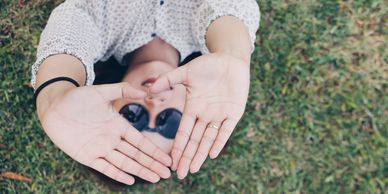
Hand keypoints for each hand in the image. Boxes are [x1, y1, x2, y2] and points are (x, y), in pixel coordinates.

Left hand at [37, 82, 171, 184]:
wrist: (54, 107)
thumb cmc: (77, 97)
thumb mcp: (102, 91)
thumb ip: (123, 90)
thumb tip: (145, 91)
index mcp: (118, 126)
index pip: (140, 141)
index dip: (154, 151)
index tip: (167, 158)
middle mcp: (112, 139)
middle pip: (137, 155)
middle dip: (152, 164)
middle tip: (167, 173)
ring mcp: (100, 149)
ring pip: (125, 162)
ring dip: (140, 170)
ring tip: (155, 178)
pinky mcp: (87, 156)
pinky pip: (105, 167)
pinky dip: (117, 174)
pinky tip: (130, 179)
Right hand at [149, 52, 249, 178]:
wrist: (229, 59)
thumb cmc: (207, 64)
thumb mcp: (186, 72)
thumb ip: (168, 80)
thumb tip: (149, 89)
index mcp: (192, 108)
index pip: (183, 132)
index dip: (178, 146)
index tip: (171, 161)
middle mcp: (205, 115)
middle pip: (195, 140)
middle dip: (187, 157)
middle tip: (181, 174)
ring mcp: (219, 114)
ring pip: (208, 139)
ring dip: (201, 154)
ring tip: (193, 169)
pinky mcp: (234, 112)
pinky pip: (226, 130)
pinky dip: (219, 141)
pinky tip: (212, 154)